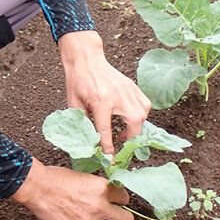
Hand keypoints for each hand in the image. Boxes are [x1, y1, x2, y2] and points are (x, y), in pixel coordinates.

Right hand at [10, 157, 133, 219]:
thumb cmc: (56, 178)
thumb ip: (97, 187)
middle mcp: (100, 206)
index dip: (120, 199)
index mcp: (102, 187)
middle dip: (122, 217)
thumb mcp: (83, 176)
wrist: (37, 187)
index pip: (125, 198)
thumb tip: (106, 193)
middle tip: (114, 214)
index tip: (116, 200)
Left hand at [58, 30, 151, 154]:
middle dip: (130, 140)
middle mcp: (118, 97)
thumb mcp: (74, 103)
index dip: (109, 149)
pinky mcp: (133, 87)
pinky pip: (145, 105)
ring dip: (136, 128)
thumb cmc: (78, 81)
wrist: (86, 58)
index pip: (106, 132)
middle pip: (134, 125)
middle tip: (121, 144)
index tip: (111, 161)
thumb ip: (83, 123)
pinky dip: (141, 114)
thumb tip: (88, 142)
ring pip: (142, 116)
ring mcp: (128, 91)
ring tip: (124, 133)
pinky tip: (131, 118)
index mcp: (100, 102)